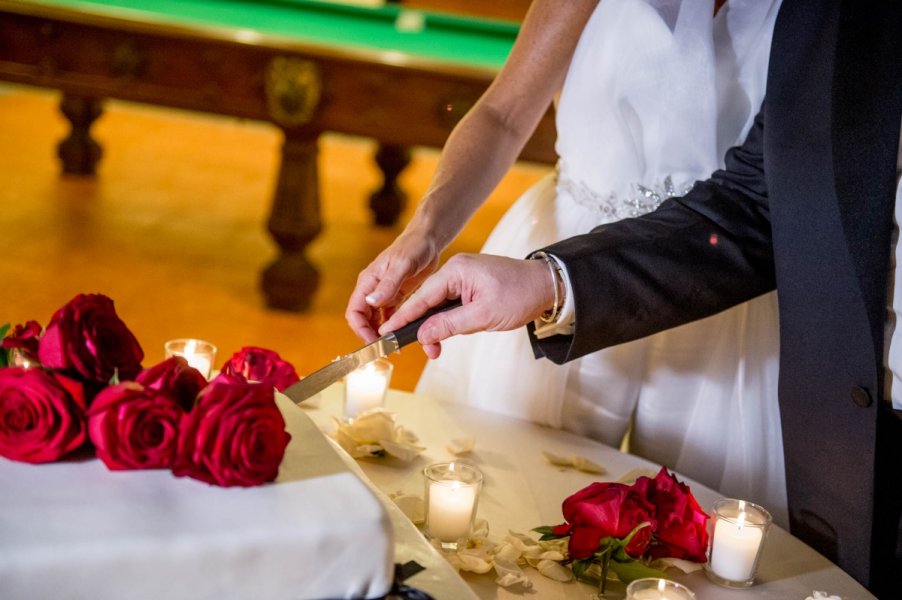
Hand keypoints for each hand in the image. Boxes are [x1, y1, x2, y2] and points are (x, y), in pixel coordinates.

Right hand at [345, 226, 440, 342]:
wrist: (427, 240)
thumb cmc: (414, 247)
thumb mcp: (402, 264)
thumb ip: (388, 284)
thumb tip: (371, 301)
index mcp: (368, 282)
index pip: (354, 311)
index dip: (361, 330)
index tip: (374, 343)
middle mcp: (373, 290)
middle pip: (363, 319)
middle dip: (371, 336)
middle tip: (386, 350)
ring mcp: (384, 294)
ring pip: (376, 320)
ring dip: (382, 334)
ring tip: (395, 346)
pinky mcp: (396, 296)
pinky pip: (390, 316)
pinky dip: (394, 326)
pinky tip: (404, 334)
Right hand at [377, 253, 554, 357]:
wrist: (548, 286)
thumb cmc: (520, 295)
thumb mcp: (484, 315)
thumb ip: (450, 324)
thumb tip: (423, 334)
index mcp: (456, 270)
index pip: (422, 296)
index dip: (404, 316)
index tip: (387, 331)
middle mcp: (456, 270)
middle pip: (427, 300)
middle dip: (422, 326)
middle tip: (424, 350)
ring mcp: (463, 277)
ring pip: (439, 305)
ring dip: (437, 326)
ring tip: (436, 348)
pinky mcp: (471, 286)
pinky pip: (451, 304)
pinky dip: (448, 320)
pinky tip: (446, 334)